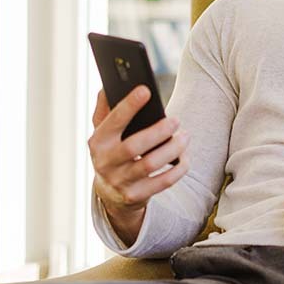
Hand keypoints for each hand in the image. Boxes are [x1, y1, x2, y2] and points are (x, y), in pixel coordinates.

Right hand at [88, 86, 189, 216]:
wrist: (110, 194)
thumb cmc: (111, 153)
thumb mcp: (103, 133)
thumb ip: (104, 110)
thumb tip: (107, 87)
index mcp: (98, 142)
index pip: (113, 121)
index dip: (129, 106)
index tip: (146, 90)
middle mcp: (106, 163)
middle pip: (134, 146)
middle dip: (158, 131)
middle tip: (176, 120)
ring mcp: (120, 182)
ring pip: (150, 164)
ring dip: (172, 149)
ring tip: (184, 136)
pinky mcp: (136, 196)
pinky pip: (162, 183)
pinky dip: (177, 169)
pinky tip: (185, 158)